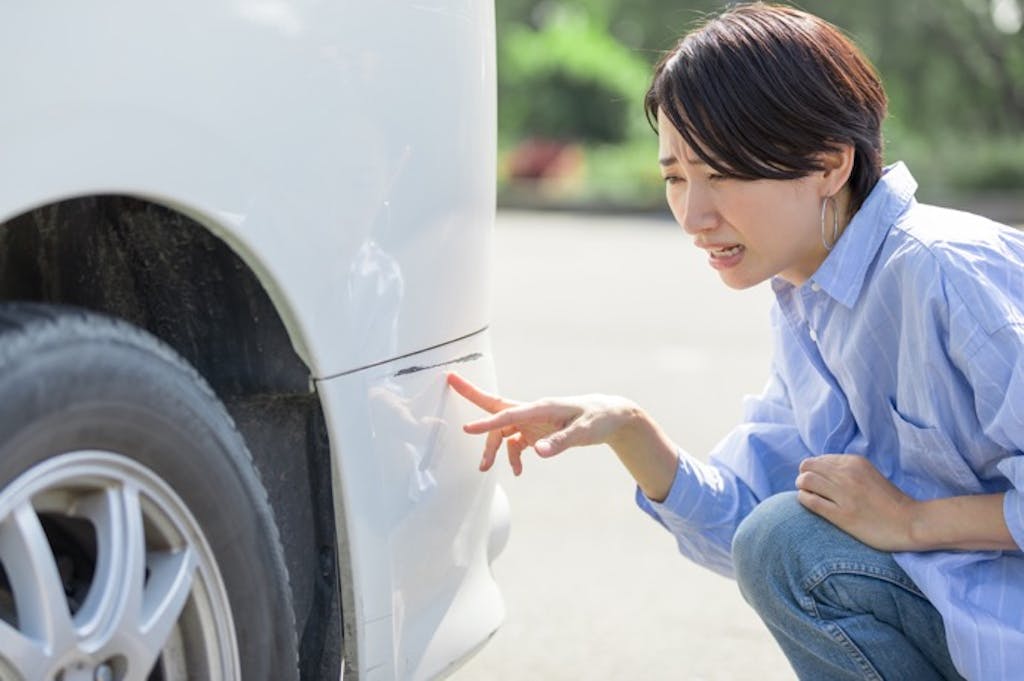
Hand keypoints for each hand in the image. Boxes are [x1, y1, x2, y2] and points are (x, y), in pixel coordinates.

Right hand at [446, 372, 640, 475]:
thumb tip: (537, 453)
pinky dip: (512, 457)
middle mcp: (533, 411)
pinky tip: (519, 471)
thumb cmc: (597, 419)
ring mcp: (533, 421)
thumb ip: (559, 443)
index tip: (468, 429)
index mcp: (541, 407)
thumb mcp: (583, 432)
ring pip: (503, 431)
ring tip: (485, 469)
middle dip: (473, 398)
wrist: (610, 416)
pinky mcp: (536, 431)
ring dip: (493, 448)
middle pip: (497, 408)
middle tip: (450, 381)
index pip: (508, 415)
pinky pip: (515, 443)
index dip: (487, 423)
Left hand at [795, 454, 919, 550]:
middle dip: (803, 476)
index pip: (819, 459)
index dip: (813, 470)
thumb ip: (847, 469)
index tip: (818, 481)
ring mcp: (844, 494)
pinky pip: (810, 501)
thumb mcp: (869, 474)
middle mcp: (847, 474)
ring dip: (802, 488)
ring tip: (809, 495)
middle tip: (809, 488)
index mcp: (855, 462)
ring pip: (805, 481)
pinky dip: (804, 500)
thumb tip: (820, 470)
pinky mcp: (842, 515)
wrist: (911, 523)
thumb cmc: (890, 502)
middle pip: (807, 466)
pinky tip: (811, 504)